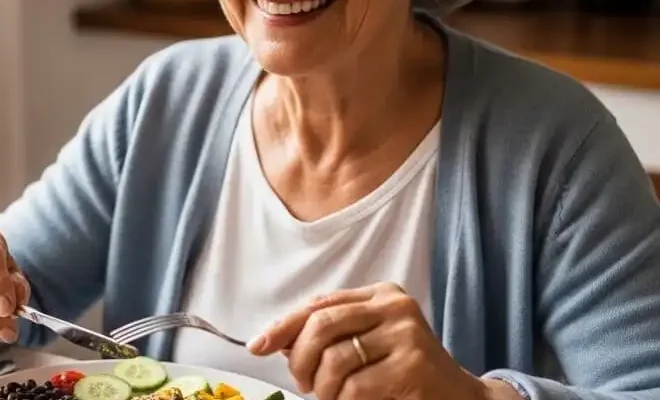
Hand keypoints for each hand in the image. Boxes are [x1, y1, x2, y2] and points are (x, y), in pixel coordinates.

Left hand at [247, 282, 523, 399]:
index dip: (283, 325)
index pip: (319, 305)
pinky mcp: (413, 364)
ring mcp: (406, 333)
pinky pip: (355, 387)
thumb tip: (275, 340)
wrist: (458, 397)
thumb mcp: (366, 345)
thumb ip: (329, 337)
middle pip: (322, 325)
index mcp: (380, 295)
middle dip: (300, 358)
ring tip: (330, 397)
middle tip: (302, 383)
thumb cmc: (403, 372)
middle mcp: (394, 306)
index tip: (257, 346)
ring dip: (323, 389)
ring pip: (335, 360)